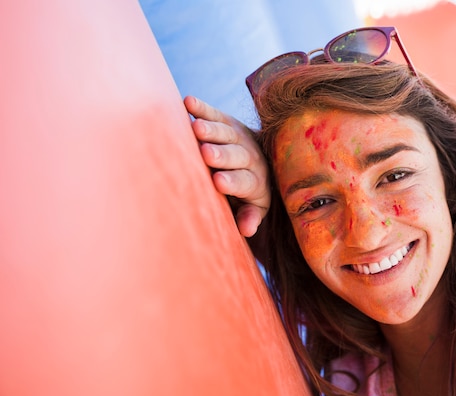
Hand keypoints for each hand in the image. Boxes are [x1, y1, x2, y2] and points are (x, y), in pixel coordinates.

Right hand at [184, 96, 269, 236]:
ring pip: (226, 133)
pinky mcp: (228, 121)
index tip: (219, 181)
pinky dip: (202, 108)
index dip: (233, 181)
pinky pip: (215, 113)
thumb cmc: (249, 192)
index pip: (245, 181)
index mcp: (255, 182)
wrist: (263, 158)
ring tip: (197, 128)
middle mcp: (250, 157)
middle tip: (207, 153)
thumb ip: (249, 216)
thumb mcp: (253, 207)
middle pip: (236, 155)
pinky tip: (188, 102)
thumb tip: (246, 230)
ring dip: (212, 130)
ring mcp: (239, 137)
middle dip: (222, 155)